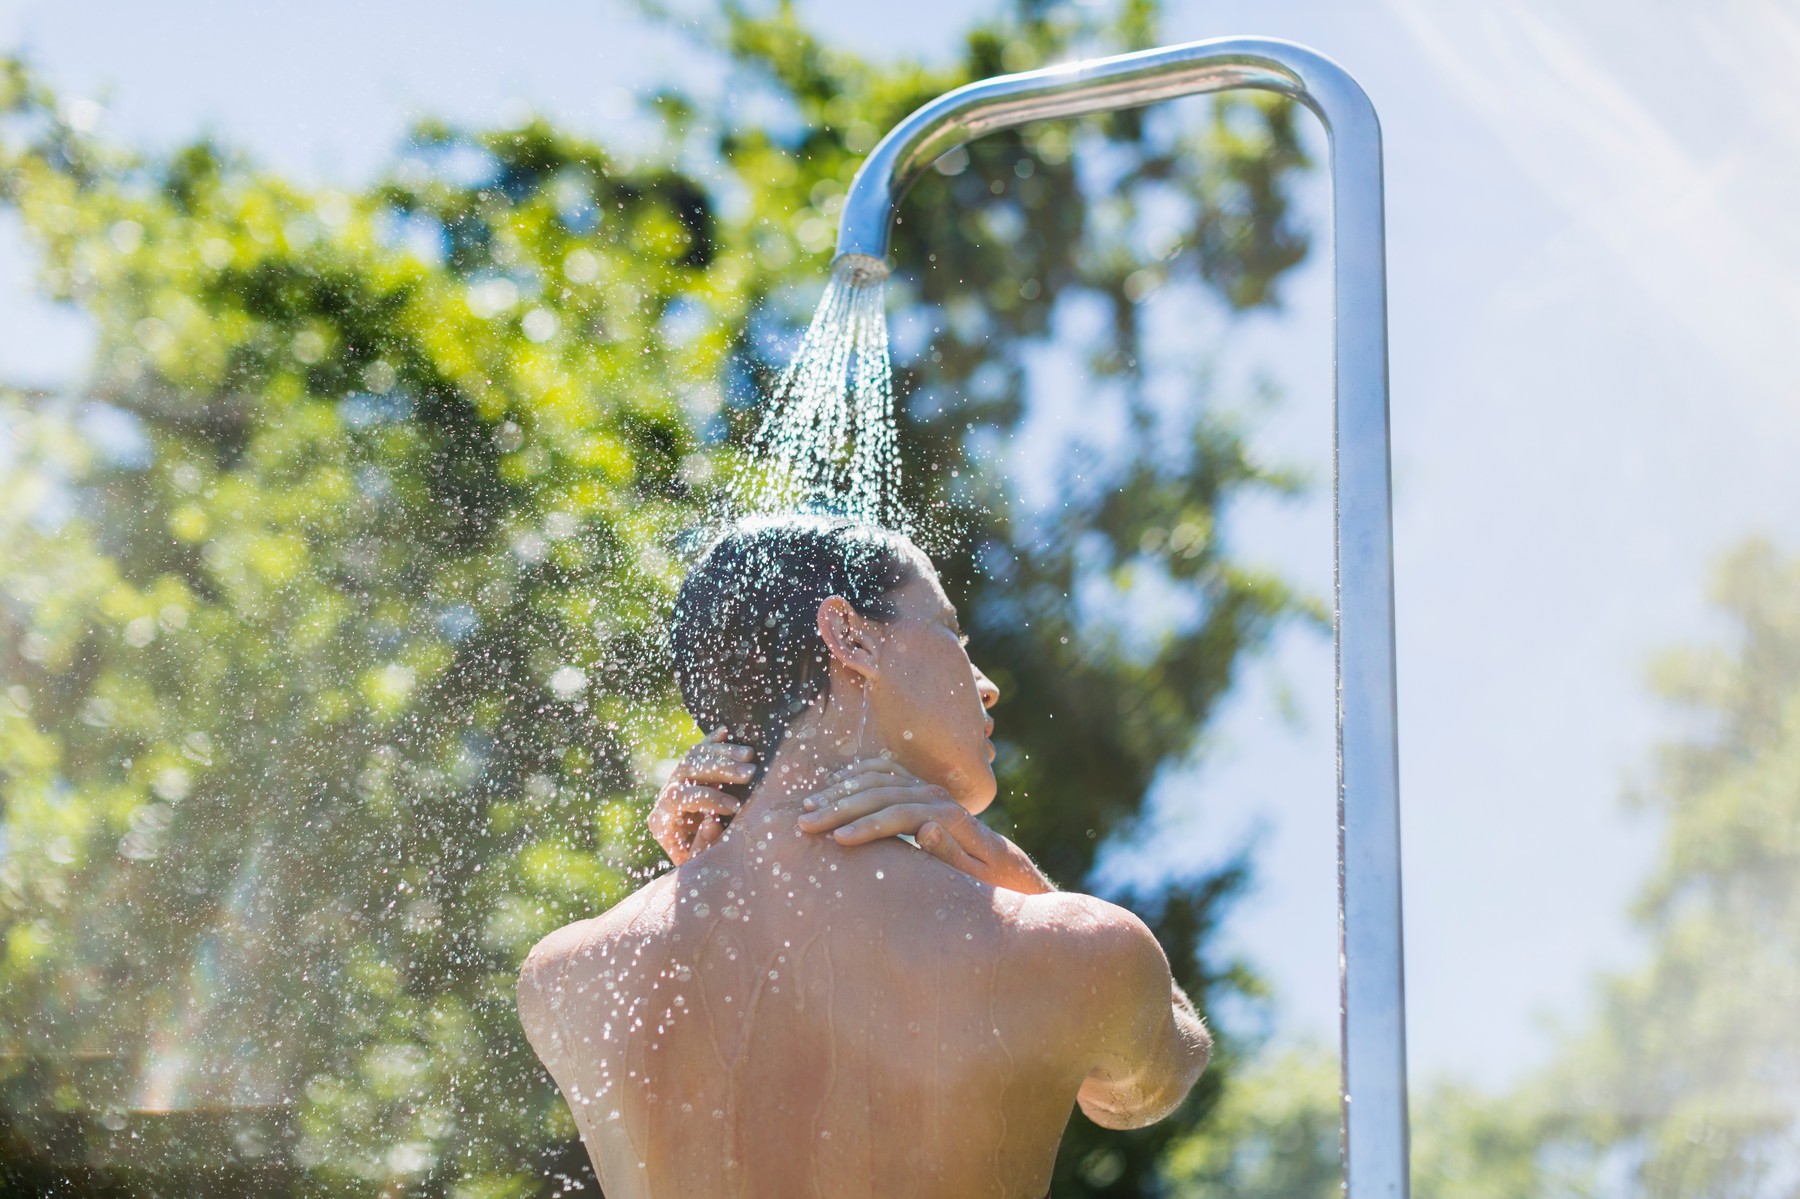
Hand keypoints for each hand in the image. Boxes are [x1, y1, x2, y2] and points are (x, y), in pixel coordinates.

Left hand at [648, 728, 752, 865]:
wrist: (697, 857)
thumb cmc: (702, 864)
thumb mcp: (702, 862)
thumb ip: (704, 844)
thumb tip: (710, 821)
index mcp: (661, 821)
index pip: (679, 798)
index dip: (707, 798)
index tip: (735, 807)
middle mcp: (665, 797)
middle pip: (686, 770)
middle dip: (719, 769)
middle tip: (749, 773)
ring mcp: (676, 781)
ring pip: (694, 756)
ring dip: (723, 753)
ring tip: (750, 755)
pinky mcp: (690, 773)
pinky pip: (699, 750)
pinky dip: (714, 741)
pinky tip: (727, 731)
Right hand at [797, 758, 1054, 894]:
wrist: (1003, 865)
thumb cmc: (989, 883)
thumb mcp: (977, 877)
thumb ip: (951, 853)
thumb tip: (925, 827)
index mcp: (951, 816)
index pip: (901, 814)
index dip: (867, 825)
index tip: (837, 839)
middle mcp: (937, 795)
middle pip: (882, 792)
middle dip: (841, 807)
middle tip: (806, 822)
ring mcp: (926, 788)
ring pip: (878, 779)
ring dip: (840, 791)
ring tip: (808, 806)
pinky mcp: (918, 788)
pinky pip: (883, 772)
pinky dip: (855, 775)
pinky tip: (831, 785)